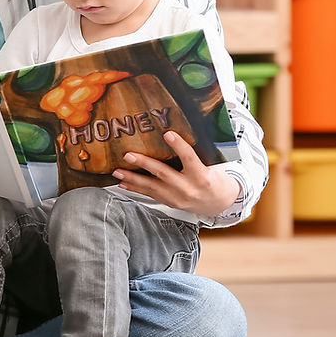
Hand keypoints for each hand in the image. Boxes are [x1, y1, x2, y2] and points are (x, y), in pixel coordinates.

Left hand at [112, 131, 239, 216]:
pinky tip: (124, 182)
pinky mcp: (170, 203)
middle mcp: (188, 188)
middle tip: (128, 155)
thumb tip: (174, 133)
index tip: (167, 134)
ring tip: (118, 171)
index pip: (190, 157)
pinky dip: (136, 188)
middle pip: (163, 174)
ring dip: (133, 178)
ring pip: (152, 187)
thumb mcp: (211, 166)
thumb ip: (194, 154)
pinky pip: (150, 195)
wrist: (218, 203)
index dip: (179, 146)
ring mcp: (177, 198)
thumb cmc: (214, 180)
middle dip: (144, 164)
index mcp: (202, 176)